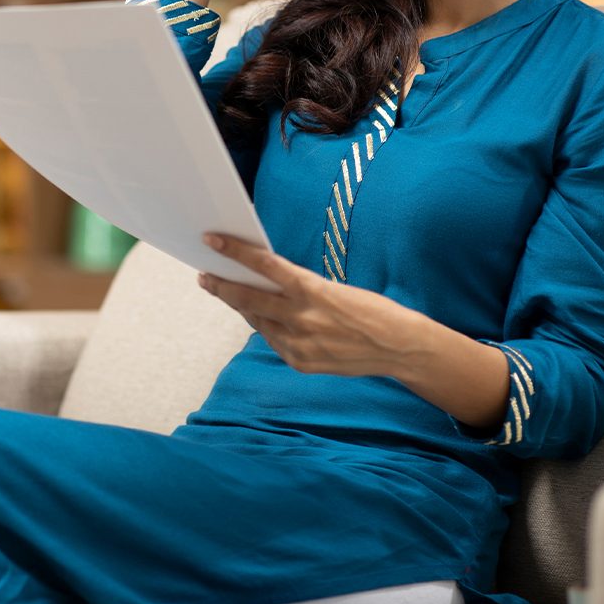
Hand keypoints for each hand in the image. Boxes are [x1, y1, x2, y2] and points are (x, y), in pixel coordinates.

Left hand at [197, 232, 427, 378]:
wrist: (398, 347)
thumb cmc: (369, 309)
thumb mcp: (333, 288)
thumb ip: (299, 288)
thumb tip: (265, 283)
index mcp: (312, 290)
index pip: (264, 265)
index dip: (235, 252)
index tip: (212, 240)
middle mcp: (302, 317)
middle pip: (248, 298)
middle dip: (222, 285)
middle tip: (204, 275)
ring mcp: (299, 344)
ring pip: (256, 321)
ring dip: (240, 306)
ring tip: (225, 292)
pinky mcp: (301, 362)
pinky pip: (273, 340)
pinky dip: (264, 326)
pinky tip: (257, 316)